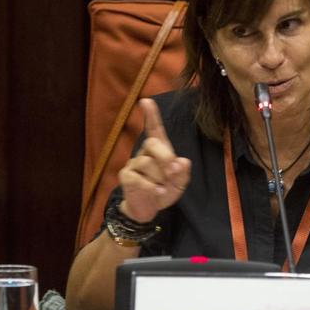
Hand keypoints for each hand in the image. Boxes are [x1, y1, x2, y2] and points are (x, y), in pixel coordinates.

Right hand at [117, 98, 190, 221]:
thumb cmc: (165, 190)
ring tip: (163, 189)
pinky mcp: (126, 176)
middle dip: (166, 158)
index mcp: (159, 149)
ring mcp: (133, 163)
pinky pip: (139, 179)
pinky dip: (152, 188)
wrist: (149, 209)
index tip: (146, 100)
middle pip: (152, 143)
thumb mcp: (180, 183)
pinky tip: (157, 193)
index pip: (154, 129)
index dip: (151, 115)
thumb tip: (182, 162)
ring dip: (160, 178)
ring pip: (147, 163)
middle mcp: (144, 152)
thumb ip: (183, 173)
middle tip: (173, 173)